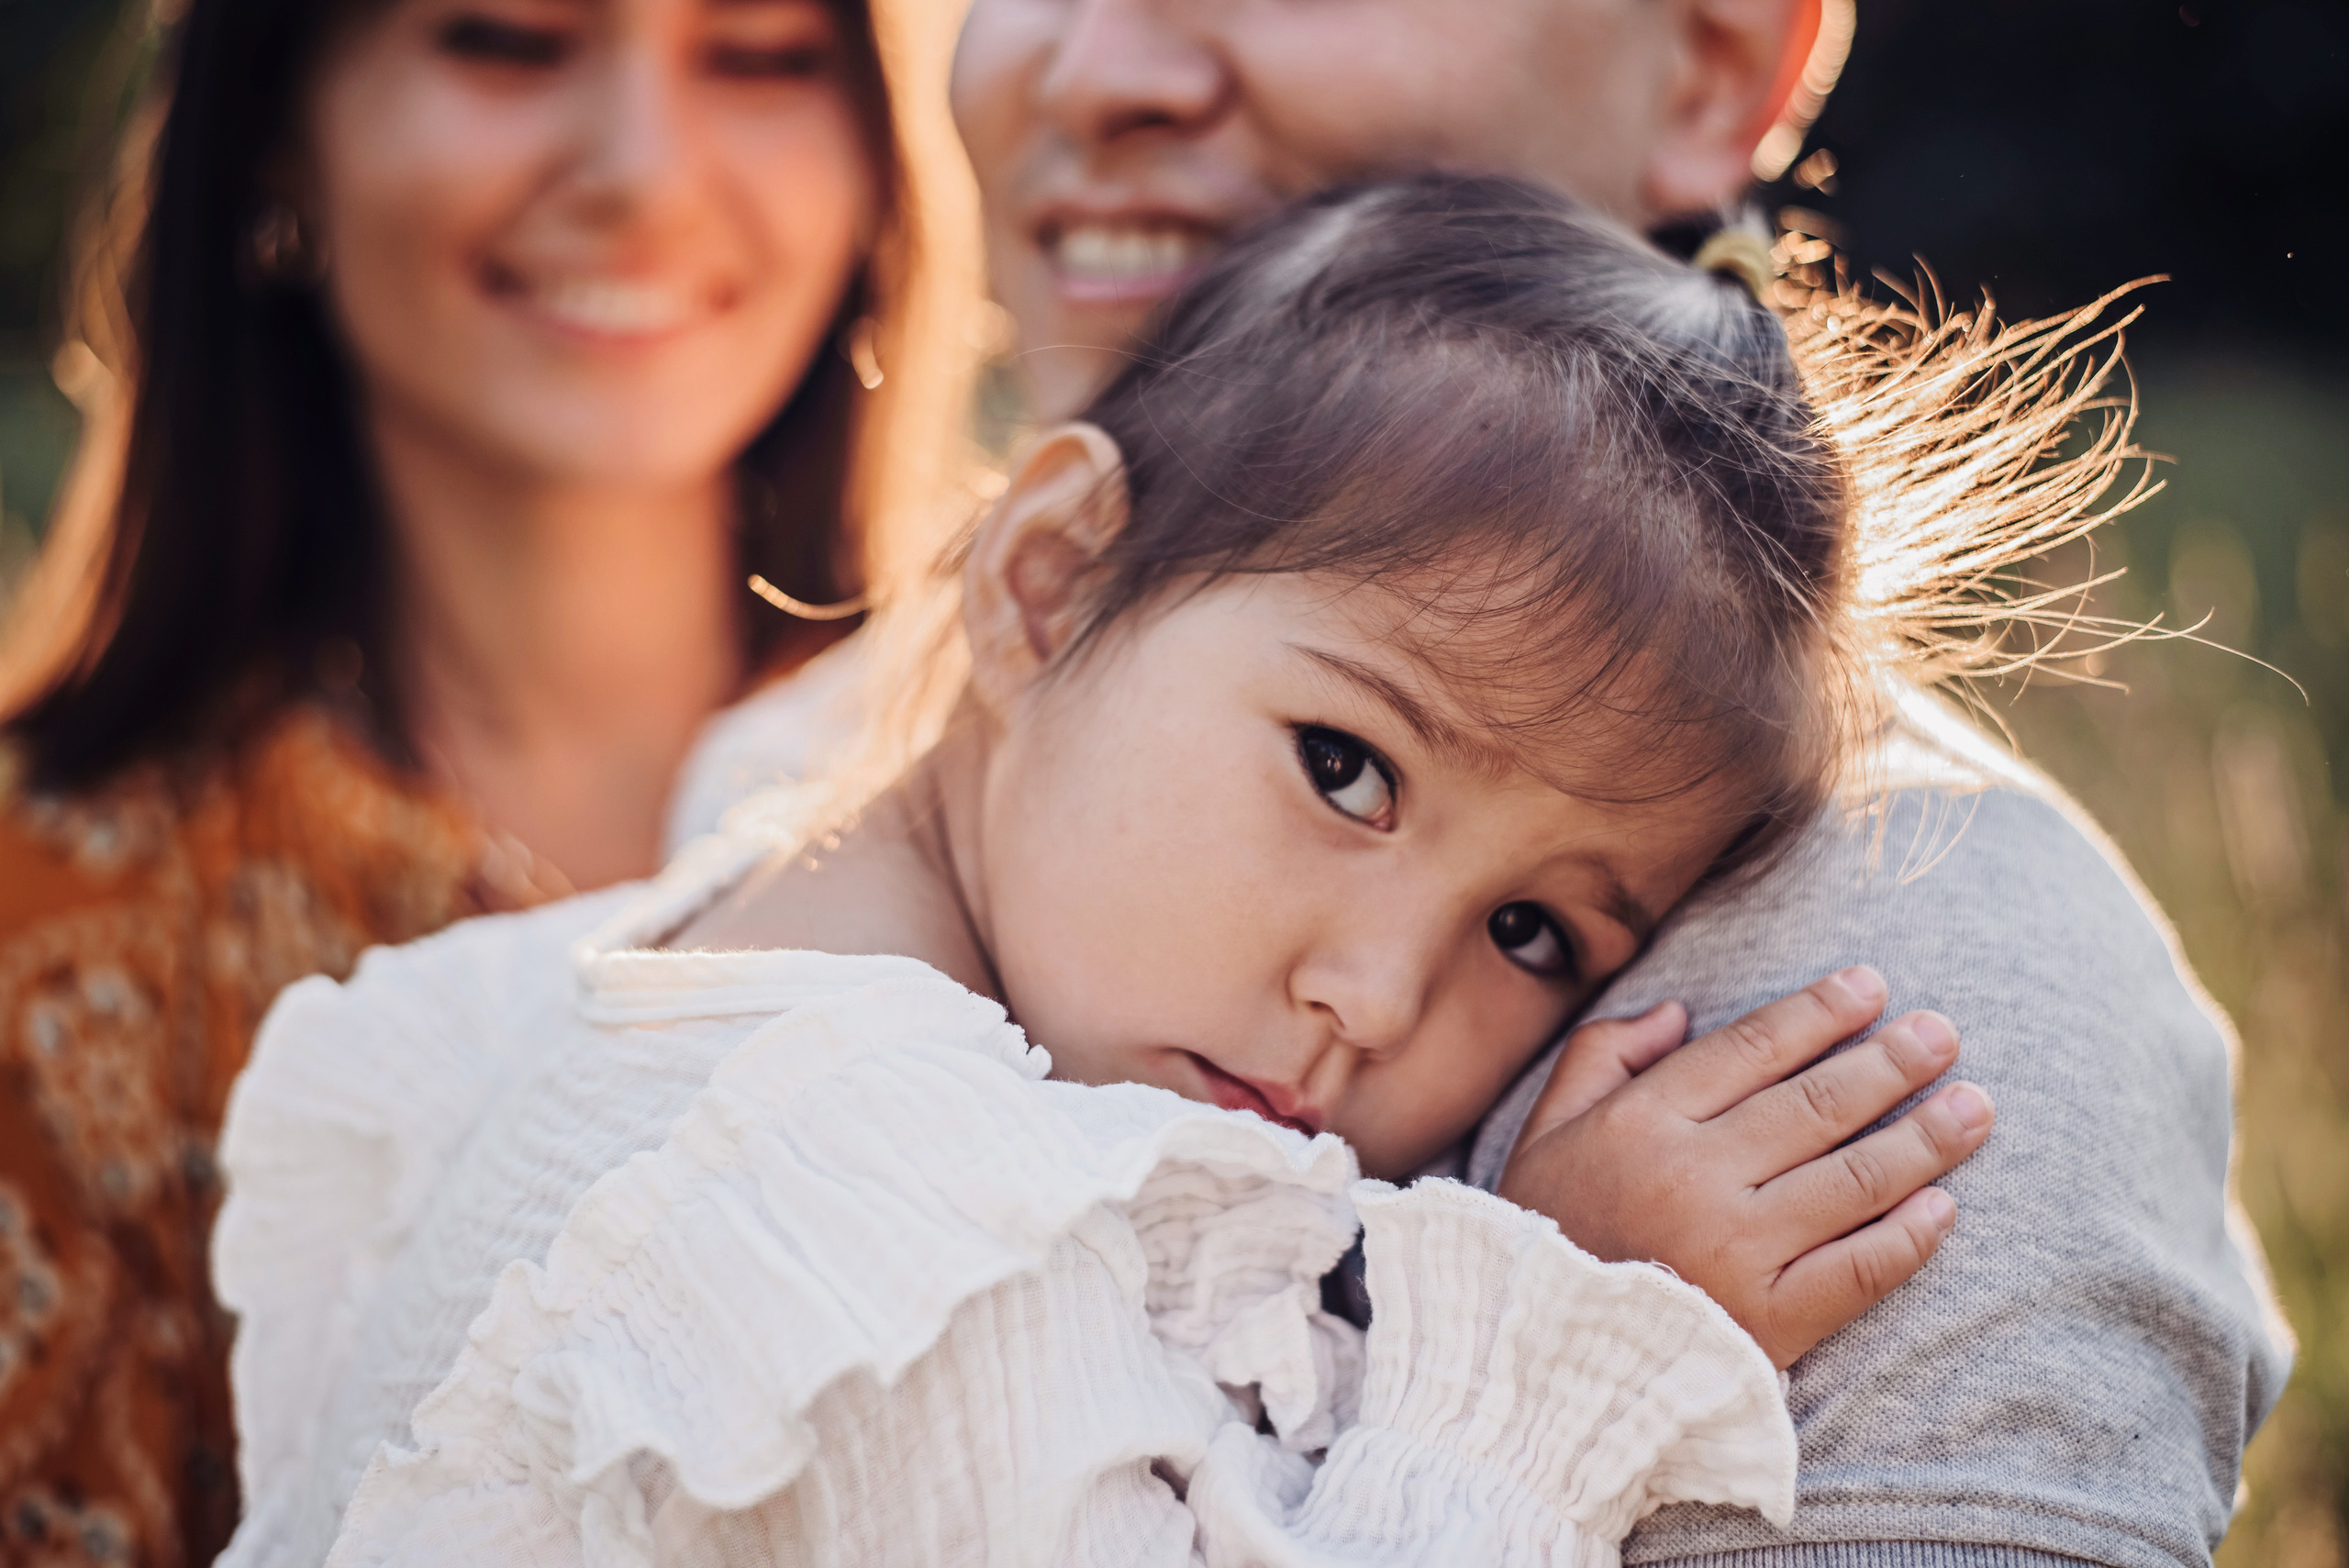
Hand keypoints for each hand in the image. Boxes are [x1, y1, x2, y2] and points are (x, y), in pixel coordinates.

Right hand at [1497, 967, 1993, 1368]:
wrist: (1536, 1367)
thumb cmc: (1546, 1236)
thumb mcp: (1543, 1131)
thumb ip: (1602, 1056)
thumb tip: (1679, 1010)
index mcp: (1642, 1122)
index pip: (1753, 1048)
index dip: (1820, 1012)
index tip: (1872, 986)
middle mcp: (1695, 1177)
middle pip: (1817, 1104)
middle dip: (1891, 1061)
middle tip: (1945, 1034)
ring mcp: (1738, 1251)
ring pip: (1854, 1178)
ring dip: (1924, 1138)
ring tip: (1975, 1107)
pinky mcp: (1770, 1322)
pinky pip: (1859, 1269)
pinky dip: (1909, 1236)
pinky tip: (1944, 1206)